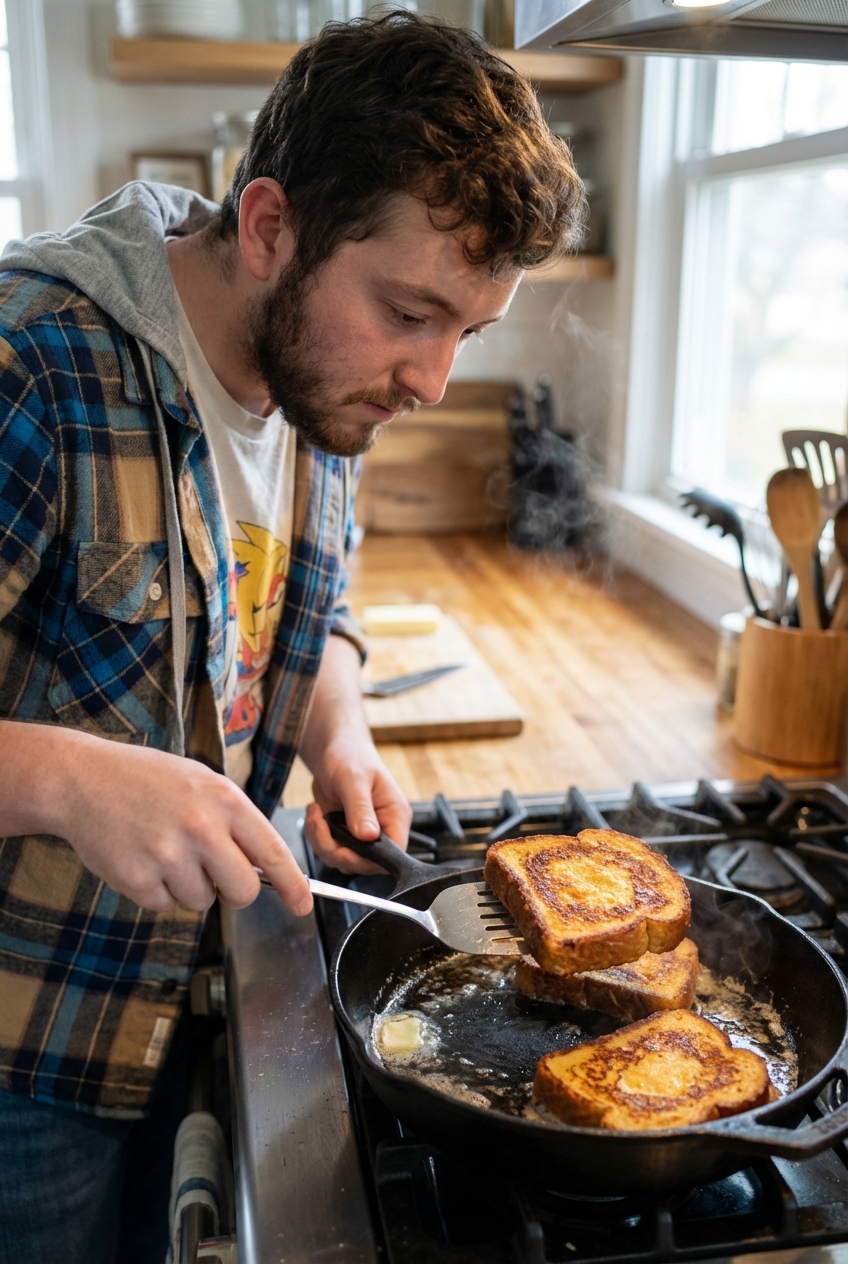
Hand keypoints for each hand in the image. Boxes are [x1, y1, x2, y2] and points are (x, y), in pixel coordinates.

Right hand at [0, 722, 311, 915]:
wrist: (83, 779)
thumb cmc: (148, 780)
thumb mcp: (202, 782)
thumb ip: (235, 821)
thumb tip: (266, 867)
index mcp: (224, 801)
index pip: (272, 853)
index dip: (293, 885)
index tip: (304, 905)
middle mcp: (201, 829)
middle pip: (243, 891)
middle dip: (235, 891)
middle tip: (216, 875)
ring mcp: (168, 856)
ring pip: (202, 901)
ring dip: (190, 886)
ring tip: (166, 850)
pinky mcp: (137, 879)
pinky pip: (166, 905)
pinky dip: (158, 890)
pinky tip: (143, 857)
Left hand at [303, 735, 411, 873]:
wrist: (332, 749)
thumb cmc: (350, 755)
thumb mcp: (354, 779)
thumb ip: (361, 808)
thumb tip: (368, 836)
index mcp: (395, 816)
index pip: (393, 854)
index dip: (368, 860)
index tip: (343, 850)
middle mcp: (381, 829)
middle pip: (364, 862)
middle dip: (336, 849)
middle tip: (320, 824)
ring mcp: (361, 833)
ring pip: (343, 859)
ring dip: (322, 842)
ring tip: (315, 813)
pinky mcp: (343, 833)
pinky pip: (329, 849)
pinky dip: (316, 836)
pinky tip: (314, 814)